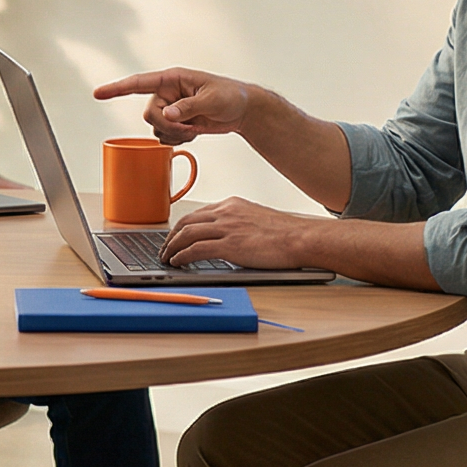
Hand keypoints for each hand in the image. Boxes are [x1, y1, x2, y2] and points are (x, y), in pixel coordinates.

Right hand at [94, 67, 261, 144]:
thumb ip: (187, 107)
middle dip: (167, 126)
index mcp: (172, 79)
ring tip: (195, 129)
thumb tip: (167, 114)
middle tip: (189, 128)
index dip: (117, 88)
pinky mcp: (177, 122)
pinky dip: (178, 139)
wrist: (244, 111)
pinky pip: (165, 136)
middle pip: (149, 114)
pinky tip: (194, 133)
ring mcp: (172, 108)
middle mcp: (168, 93)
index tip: (98, 94)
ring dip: (175, 134)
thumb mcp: (211, 100)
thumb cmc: (231, 96)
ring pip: (156, 128)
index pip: (139, 83)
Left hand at [163, 198, 316, 269]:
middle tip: (165, 248)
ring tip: (166, 258)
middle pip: (186, 221)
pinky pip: (196, 249)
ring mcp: (226, 228)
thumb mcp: (257, 219)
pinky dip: (182, 256)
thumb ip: (239, 223)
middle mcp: (226, 212)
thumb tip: (228, 236)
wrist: (301, 238)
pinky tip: (177, 262)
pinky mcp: (229, 245)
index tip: (176, 235)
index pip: (198, 213)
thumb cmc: (286, 233)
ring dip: (172, 247)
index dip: (183, 226)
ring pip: (186, 234)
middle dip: (171, 236)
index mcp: (232, 204)